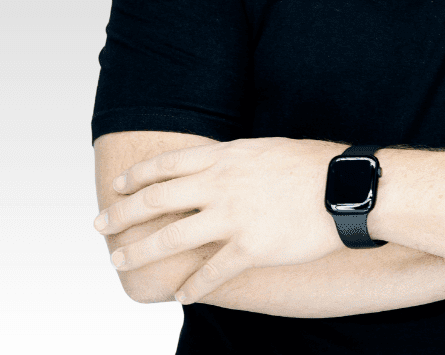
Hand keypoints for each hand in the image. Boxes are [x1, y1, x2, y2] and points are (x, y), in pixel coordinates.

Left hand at [93, 137, 343, 302]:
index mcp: (225, 157)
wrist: (344, 188)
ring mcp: (234, 217)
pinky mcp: (251, 248)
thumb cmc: (310, 164)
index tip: (118, 187)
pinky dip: (191, 287)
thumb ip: (233, 160)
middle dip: (122, 216)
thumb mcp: (264, 149)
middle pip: (157, 201)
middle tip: (100, 227)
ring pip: (171, 239)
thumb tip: (213, 166)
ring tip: (122, 262)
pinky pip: (211, 273)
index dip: (137, 178)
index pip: (166, 166)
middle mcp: (221, 185)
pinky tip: (180, 296)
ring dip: (141, 253)